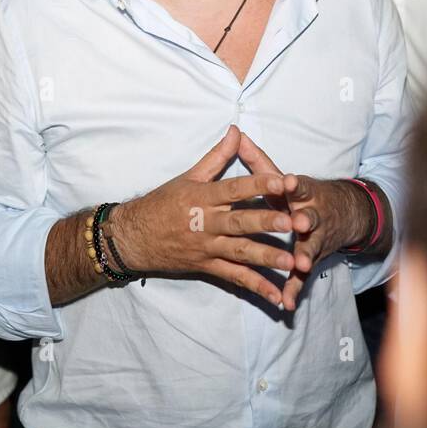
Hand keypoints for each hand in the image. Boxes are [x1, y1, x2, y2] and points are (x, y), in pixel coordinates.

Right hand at [111, 125, 295, 306]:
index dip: (259, 185)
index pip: (234, 189)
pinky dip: (257, 288)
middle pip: (240, 223)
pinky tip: (278, 296)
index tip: (283, 181)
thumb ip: (217, 156)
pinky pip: (235, 278)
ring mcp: (208, 248)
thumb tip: (237, 131)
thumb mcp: (188, 176)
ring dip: (266, 258)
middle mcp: (206, 223)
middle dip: (266, 223)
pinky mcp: (208, 267)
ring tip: (291, 262)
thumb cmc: (163, 203)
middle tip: (292, 223)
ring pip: (240, 253)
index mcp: (203, 197)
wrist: (134, 237)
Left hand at [237, 133, 368, 311]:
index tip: (289, 181)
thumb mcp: (282, 177)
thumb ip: (257, 160)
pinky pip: (301, 277)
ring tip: (302, 264)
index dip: (295, 184)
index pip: (300, 186)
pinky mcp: (310, 259)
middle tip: (300, 223)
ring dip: (306, 256)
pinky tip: (285, 303)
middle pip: (309, 218)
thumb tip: (235, 134)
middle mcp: (311, 215)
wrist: (343, 215)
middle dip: (305, 220)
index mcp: (302, 194)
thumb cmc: (301, 195)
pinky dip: (294, 289)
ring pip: (309, 248)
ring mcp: (313, 239)